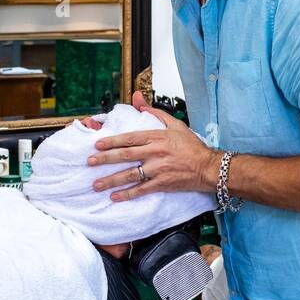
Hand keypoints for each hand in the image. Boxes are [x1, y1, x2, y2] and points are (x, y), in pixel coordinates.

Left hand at [87, 91, 220, 200]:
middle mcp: (155, 152)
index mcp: (157, 137)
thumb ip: (156, 113)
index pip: (129, 138)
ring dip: (111, 180)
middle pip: (125, 155)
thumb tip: (139, 102)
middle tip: (90, 162)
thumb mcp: (176, 125)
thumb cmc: (193, 147)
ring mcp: (158, 169)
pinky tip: (115, 197)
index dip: (112, 141)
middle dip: (105, 159)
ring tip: (96, 184)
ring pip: (130, 174)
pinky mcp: (162, 183)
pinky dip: (127, 194)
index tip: (97, 144)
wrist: (209, 167)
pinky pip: (141, 189)